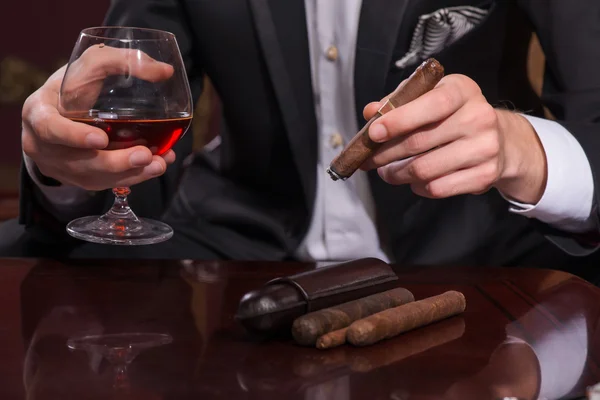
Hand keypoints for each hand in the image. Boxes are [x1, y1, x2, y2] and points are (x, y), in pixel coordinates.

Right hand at [21, 45, 176, 190]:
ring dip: (130, 174)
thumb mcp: (92, 64)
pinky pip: (103, 183)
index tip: (101, 139)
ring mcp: (59, 166)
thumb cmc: (75, 83)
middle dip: (115, 162)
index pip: (49, 128)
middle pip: (78, 162)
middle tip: (145, 155)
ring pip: (94, 177)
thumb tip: (165, 71)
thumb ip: (122, 61)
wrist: (61, 108)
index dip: (73, 136)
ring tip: (159, 164)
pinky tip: (154, 167)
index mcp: (38, 113)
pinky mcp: (76, 178)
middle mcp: (42, 145)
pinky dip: (132, 177)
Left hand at [361, 74, 547, 203]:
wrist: (501, 141)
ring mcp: (484, 148)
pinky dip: (417, 187)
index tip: (373, 133)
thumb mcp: (431, 97)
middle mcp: (479, 117)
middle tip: (367, 159)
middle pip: (419, 141)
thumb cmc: (454, 116)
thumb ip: (400, 101)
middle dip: (385, 153)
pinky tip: (413, 180)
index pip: (431, 104)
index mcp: (463, 91)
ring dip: (396, 174)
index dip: (399, 119)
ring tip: (387, 172)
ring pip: (424, 169)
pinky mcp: (484, 176)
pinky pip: (437, 188)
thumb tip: (371, 112)